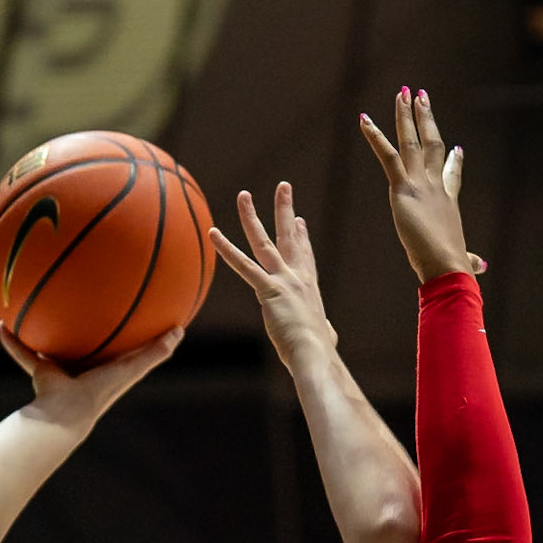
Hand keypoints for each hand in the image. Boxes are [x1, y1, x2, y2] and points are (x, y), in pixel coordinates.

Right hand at [0, 321, 182, 431]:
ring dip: (38, 333)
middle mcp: (81, 370)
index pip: (113, 349)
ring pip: (48, 347)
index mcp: (103, 369)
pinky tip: (1, 324)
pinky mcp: (40, 373)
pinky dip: (12, 343)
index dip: (116, 335)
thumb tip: (180, 330)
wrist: (70, 412)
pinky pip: (22, 354)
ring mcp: (59, 371)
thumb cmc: (103, 390)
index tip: (119, 317)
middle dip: (77, 329)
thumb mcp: (133, 367)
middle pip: (80, 345)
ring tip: (29, 308)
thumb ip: (155, 351)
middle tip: (75, 304)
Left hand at [210, 183, 336, 370]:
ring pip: (264, 242)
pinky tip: (213, 234)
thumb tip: (328, 336)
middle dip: (285, 210)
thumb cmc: (319, 354)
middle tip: (283, 187)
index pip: (304, 256)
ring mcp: (284, 280)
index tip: (298, 220)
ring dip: (251, 217)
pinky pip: (243, 266)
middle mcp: (298, 277)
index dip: (301, 237)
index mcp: (309, 289)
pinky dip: (226, 249)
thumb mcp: (327, 338)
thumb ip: (326, 332)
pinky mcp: (269, 290)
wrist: (315, 356)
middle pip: (289, 237)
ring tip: (243, 195)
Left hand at [359, 88, 481, 285]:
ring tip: (403, 92)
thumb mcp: (463, 260)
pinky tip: (364, 120)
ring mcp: (420, 183)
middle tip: (422, 97)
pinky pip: (387, 155)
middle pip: (432, 144)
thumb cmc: (453, 266)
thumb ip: (470, 260)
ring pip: (412, 141)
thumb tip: (480, 268)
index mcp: (447, 202)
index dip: (454, 162)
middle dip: (426, 119)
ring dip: (406, 114)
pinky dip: (375, 136)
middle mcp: (435, 186)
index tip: (457, 149)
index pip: (451, 177)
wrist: (447, 264)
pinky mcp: (403, 189)